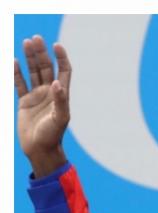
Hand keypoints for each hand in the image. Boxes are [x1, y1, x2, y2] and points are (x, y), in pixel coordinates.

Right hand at [14, 35, 70, 177]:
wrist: (40, 149)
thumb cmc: (53, 135)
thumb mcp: (60, 118)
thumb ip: (60, 101)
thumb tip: (57, 84)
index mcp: (61, 95)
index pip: (64, 71)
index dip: (61, 58)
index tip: (56, 45)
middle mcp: (50, 93)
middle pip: (46, 68)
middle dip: (41, 53)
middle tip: (35, 38)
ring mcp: (36, 96)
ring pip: (33, 72)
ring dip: (30, 58)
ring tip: (26, 42)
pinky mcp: (24, 101)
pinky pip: (19, 83)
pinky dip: (16, 72)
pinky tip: (13, 61)